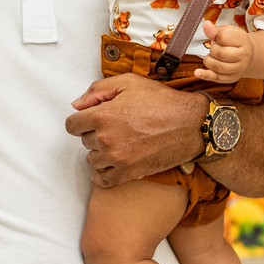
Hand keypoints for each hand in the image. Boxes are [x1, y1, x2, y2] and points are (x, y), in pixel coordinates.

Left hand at [66, 75, 204, 187]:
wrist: (191, 124)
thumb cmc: (162, 101)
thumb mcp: (129, 83)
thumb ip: (97, 91)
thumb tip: (76, 105)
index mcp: (103, 116)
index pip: (72, 125)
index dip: (80, 120)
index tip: (90, 119)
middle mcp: (107, 139)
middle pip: (84, 141)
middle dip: (94, 133)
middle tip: (113, 126)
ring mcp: (118, 159)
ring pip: (92, 159)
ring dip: (99, 152)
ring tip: (117, 142)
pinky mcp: (129, 173)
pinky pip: (103, 181)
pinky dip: (102, 175)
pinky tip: (110, 165)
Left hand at [194, 20, 250, 82]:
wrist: (248, 54)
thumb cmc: (235, 40)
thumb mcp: (228, 31)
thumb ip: (215, 30)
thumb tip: (206, 24)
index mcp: (243, 41)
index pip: (223, 38)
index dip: (216, 38)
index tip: (218, 38)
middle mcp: (244, 56)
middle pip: (220, 54)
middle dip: (212, 50)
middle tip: (215, 48)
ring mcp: (239, 69)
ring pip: (218, 67)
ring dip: (208, 60)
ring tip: (211, 56)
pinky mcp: (232, 78)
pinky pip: (217, 78)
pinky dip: (205, 75)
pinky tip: (197, 72)